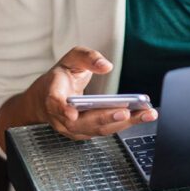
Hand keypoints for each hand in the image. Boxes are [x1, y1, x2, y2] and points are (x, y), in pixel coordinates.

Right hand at [27, 47, 157, 140]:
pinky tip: (141, 117)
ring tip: (145, 114)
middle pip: (82, 122)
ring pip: (96, 129)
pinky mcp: (85, 133)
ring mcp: (72, 128)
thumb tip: (105, 65)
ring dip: (122, 123)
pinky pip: (104, 130)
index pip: (55, 104)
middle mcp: (61, 116)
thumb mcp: (71, 59)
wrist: (44, 100)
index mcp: (53, 95)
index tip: (72, 114)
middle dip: (105, 118)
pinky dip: (123, 124)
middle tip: (125, 112)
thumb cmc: (59, 78)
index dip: (63, 110)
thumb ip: (88, 57)